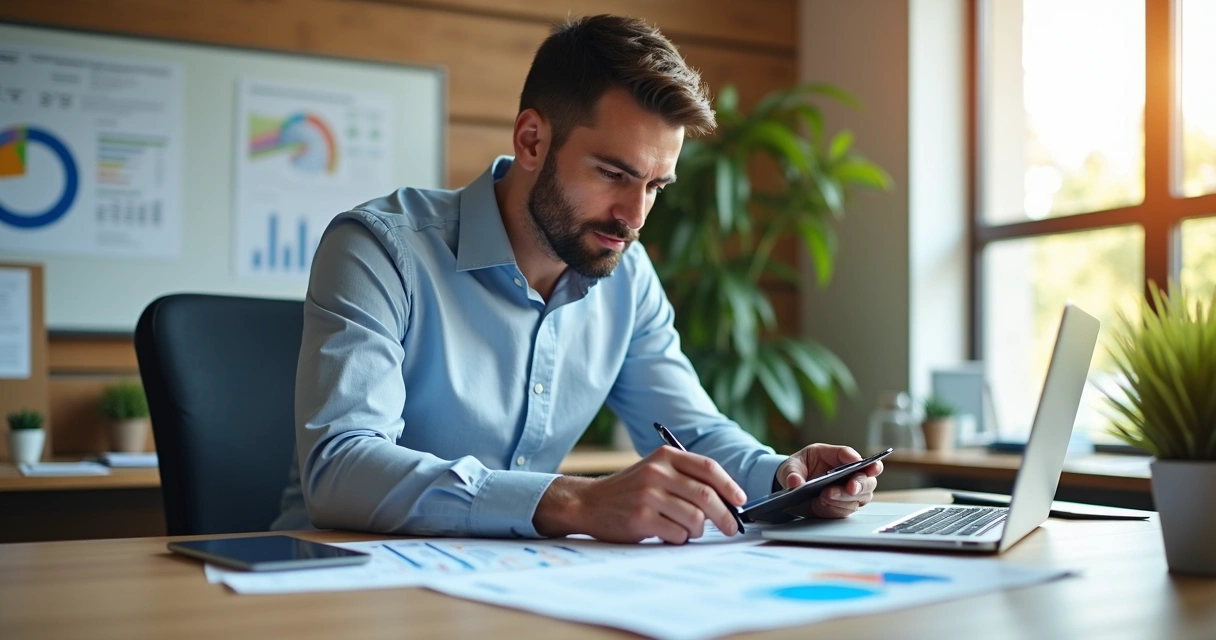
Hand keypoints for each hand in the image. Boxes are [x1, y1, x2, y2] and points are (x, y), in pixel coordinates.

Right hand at [533, 446, 745, 543]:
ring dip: (698, 530)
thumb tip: (728, 501)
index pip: (707, 467)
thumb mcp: (655, 471)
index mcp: (664, 456)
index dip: (729, 485)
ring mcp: (648, 496)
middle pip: (706, 495)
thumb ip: (686, 478)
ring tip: (687, 529)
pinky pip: (678, 534)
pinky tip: (668, 533)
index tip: (740, 501)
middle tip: (732, 528)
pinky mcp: (641, 519)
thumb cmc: (630, 490)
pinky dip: (680, 538)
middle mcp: (657, 472)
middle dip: (725, 515)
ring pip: (695, 518)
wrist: (589, 502)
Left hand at [775, 444, 881, 518]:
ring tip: (826, 495)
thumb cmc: (798, 469)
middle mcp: (848, 474)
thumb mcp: (791, 466)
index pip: (851, 455)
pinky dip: (835, 508)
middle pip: (866, 478)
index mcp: (836, 456)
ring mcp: (848, 492)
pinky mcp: (843, 506)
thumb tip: (795, 483)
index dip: (859, 459)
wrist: (794, 488)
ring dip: (846, 498)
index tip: (859, 463)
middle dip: (861, 483)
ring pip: (861, 496)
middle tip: (851, 487)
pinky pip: (846, 510)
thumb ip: (792, 473)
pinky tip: (822, 505)